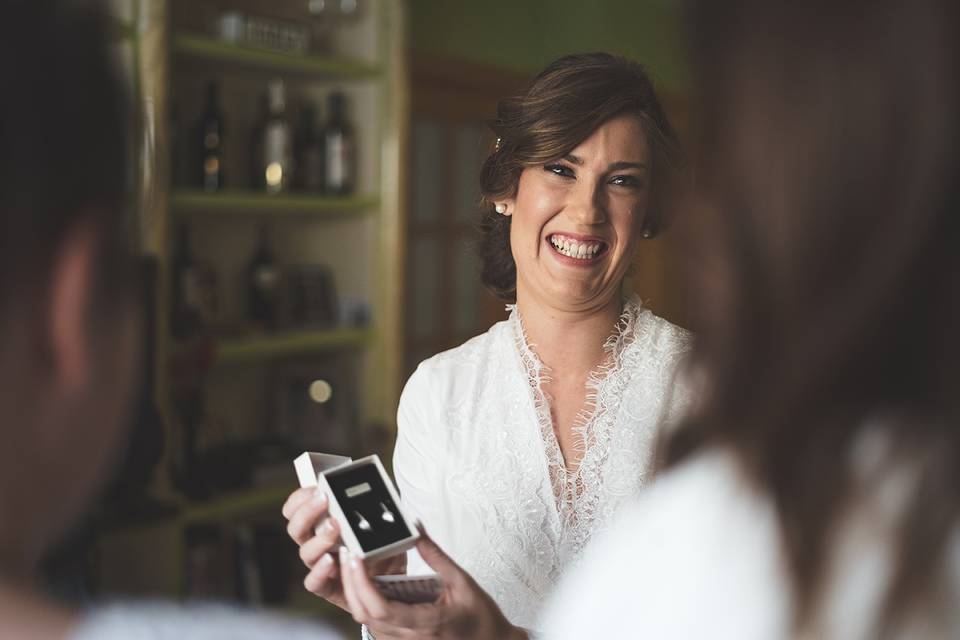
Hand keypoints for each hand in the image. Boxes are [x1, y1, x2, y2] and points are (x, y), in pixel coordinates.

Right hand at [282, 487, 404, 612]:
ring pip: (305, 552)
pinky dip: (319, 571)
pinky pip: (313, 582)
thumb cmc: (381, 545)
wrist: (392, 577)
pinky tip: (331, 560)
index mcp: (320, 525)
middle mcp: (315, 544)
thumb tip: (376, 487)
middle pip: (295, 527)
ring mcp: (319, 566)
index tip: (316, 488)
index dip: (300, 498)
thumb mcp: (378, 521)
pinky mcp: (327, 587)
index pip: (295, 509)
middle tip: (325, 499)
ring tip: (336, 527)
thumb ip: (371, 504)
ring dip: (319, 538)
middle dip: (307, 511)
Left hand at [339, 525, 525, 639]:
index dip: (362, 584)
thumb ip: (435, 555)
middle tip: (348, 553)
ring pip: (366, 620)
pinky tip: (366, 580)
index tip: (356, 558)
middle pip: (364, 613)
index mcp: (425, 622)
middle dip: (350, 582)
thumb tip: (416, 528)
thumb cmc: (480, 618)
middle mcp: (410, 636)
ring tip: (353, 562)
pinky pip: (376, 622)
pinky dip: (366, 600)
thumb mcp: (461, 580)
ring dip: (355, 591)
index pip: (381, 608)